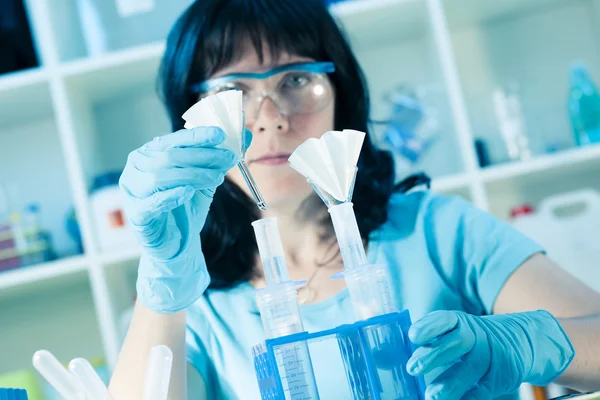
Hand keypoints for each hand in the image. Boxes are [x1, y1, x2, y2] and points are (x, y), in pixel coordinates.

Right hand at [119, 127, 249, 312]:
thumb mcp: (207, 178)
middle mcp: (138, 167)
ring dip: (192, 175)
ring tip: (216, 178)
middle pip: (169, 156)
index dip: (197, 136)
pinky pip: (151, 203)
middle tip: (228, 158)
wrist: (178, 242)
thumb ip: (222, 157)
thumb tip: (247, 135)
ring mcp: (133, 190)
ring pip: (160, 176)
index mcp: (151, 152)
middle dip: (202, 156)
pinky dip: (170, 195)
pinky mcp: (137, 215)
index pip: (174, 139)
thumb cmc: (187, 206)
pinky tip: (187, 192)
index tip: (220, 135)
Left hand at [406, 310, 574, 399]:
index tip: (412, 336)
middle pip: (456, 343)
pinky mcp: (499, 377)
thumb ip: (428, 343)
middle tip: (413, 368)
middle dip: (434, 355)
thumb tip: (391, 358)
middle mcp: (475, 336)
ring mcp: (489, 357)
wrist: (519, 342)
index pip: (443, 320)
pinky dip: (468, 398)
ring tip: (431, 395)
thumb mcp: (453, 332)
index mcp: (459, 322)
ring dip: (450, 383)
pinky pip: (483, 390)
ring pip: (470, 369)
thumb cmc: (469, 339)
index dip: (428, 327)